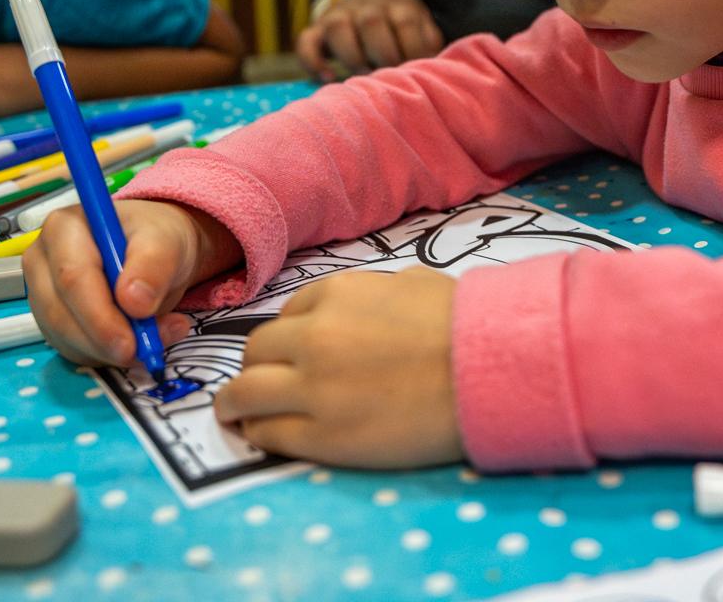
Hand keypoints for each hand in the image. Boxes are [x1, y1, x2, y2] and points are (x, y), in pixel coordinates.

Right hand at [23, 199, 237, 366]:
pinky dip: (103, 355)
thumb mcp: (167, 242)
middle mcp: (44, 260)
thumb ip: (154, 265)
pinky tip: (135, 344)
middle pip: (60, 311)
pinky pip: (71, 349)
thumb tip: (135, 302)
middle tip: (141, 352)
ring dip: (106, 351)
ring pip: (63, 336)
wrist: (158, 253)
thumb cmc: (157, 239)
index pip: (72, 277)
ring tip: (153, 341)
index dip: (99, 315)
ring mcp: (44, 292)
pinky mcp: (53, 320)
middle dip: (102, 339)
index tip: (130, 341)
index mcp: (64, 228)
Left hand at [215, 268, 462, 468]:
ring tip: (236, 413)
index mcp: (336, 295)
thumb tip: (366, 307)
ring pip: (244, 394)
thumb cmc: (462, 325)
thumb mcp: (412, 284)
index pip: (287, 316)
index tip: (291, 354)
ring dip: (236, 403)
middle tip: (259, 383)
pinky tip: (262, 436)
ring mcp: (313, 389)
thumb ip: (372, 295)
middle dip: (257, 367)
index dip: (288, 338)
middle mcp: (314, 337)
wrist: (487, 371)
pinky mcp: (321, 437)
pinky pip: (267, 434)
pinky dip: (259, 433)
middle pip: (255, 352)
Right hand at [296, 0, 444, 79]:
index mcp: (397, 6)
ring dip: (351, 55)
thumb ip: (428, 43)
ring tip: (364, 77)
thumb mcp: (421, 24)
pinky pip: (306, 41)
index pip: (406, 23)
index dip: (413, 50)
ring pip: (338, 27)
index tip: (417, 74)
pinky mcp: (317, 29)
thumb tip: (434, 69)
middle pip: (371, 23)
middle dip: (383, 54)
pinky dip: (313, 60)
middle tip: (390, 78)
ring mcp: (340, 16)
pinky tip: (328, 78)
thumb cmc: (400, 23)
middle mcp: (367, 7)